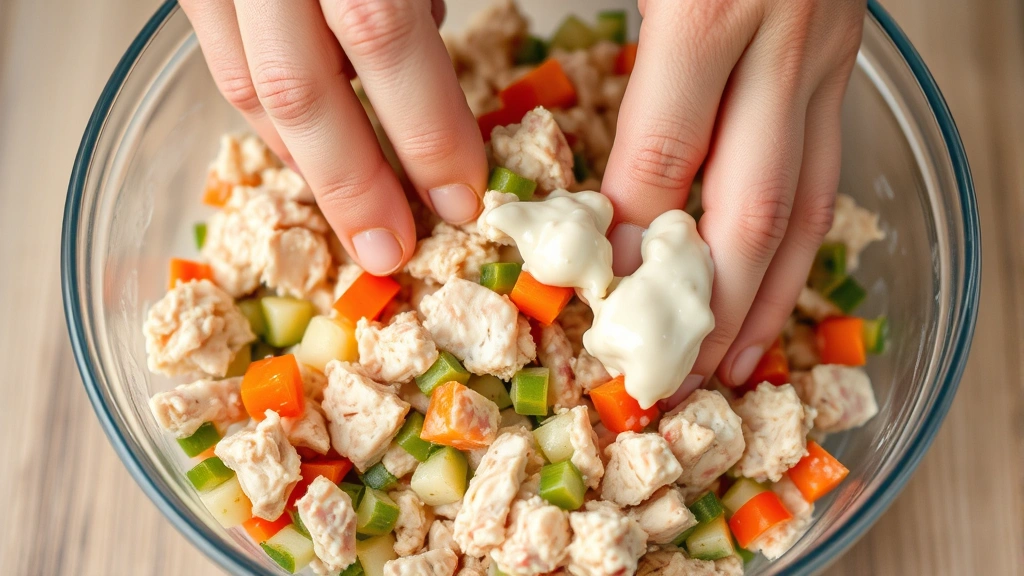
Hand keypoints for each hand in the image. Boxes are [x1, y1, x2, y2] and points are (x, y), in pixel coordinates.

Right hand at [179, 0, 486, 274]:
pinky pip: (221, 58)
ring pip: (245, 84)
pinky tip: (310, 139)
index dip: (425, 127)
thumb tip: (432, 43)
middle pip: (296, 87)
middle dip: (352, 184)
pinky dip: (270, 110)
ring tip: (357, 207)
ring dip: (307, 160)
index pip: (383, 34)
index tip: (461, 196)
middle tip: (392, 249)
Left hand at [601, 0, 865, 395]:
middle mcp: (784, 40)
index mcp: (713, 7)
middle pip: (746, 205)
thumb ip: (586, 12)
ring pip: (803, 200)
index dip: (627, 241)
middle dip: (705, 306)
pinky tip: (774, 281)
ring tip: (732, 363)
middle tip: (666, 380)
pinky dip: (802, 239)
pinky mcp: (847, 53)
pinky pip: (826, 165)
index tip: (592, 309)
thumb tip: (495, 60)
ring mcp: (827, 51)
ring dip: (767, 294)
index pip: (661, 157)